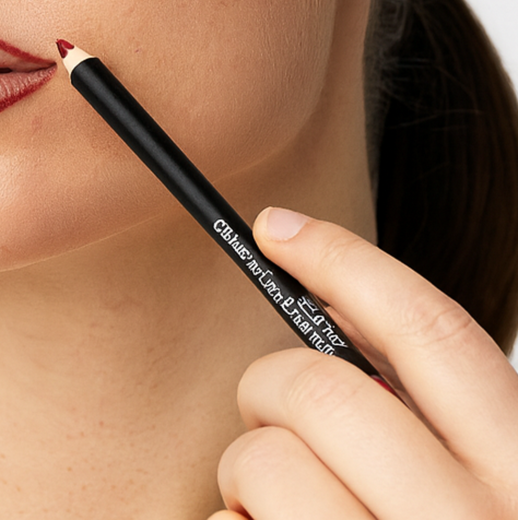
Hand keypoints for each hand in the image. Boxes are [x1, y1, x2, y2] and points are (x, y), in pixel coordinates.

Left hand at [208, 207, 517, 518]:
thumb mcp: (475, 474)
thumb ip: (423, 399)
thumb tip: (331, 297)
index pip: (431, 331)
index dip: (344, 261)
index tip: (275, 226)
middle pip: (321, 390)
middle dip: (268, 384)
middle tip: (266, 410)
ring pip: (263, 461)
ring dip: (243, 469)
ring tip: (275, 503)